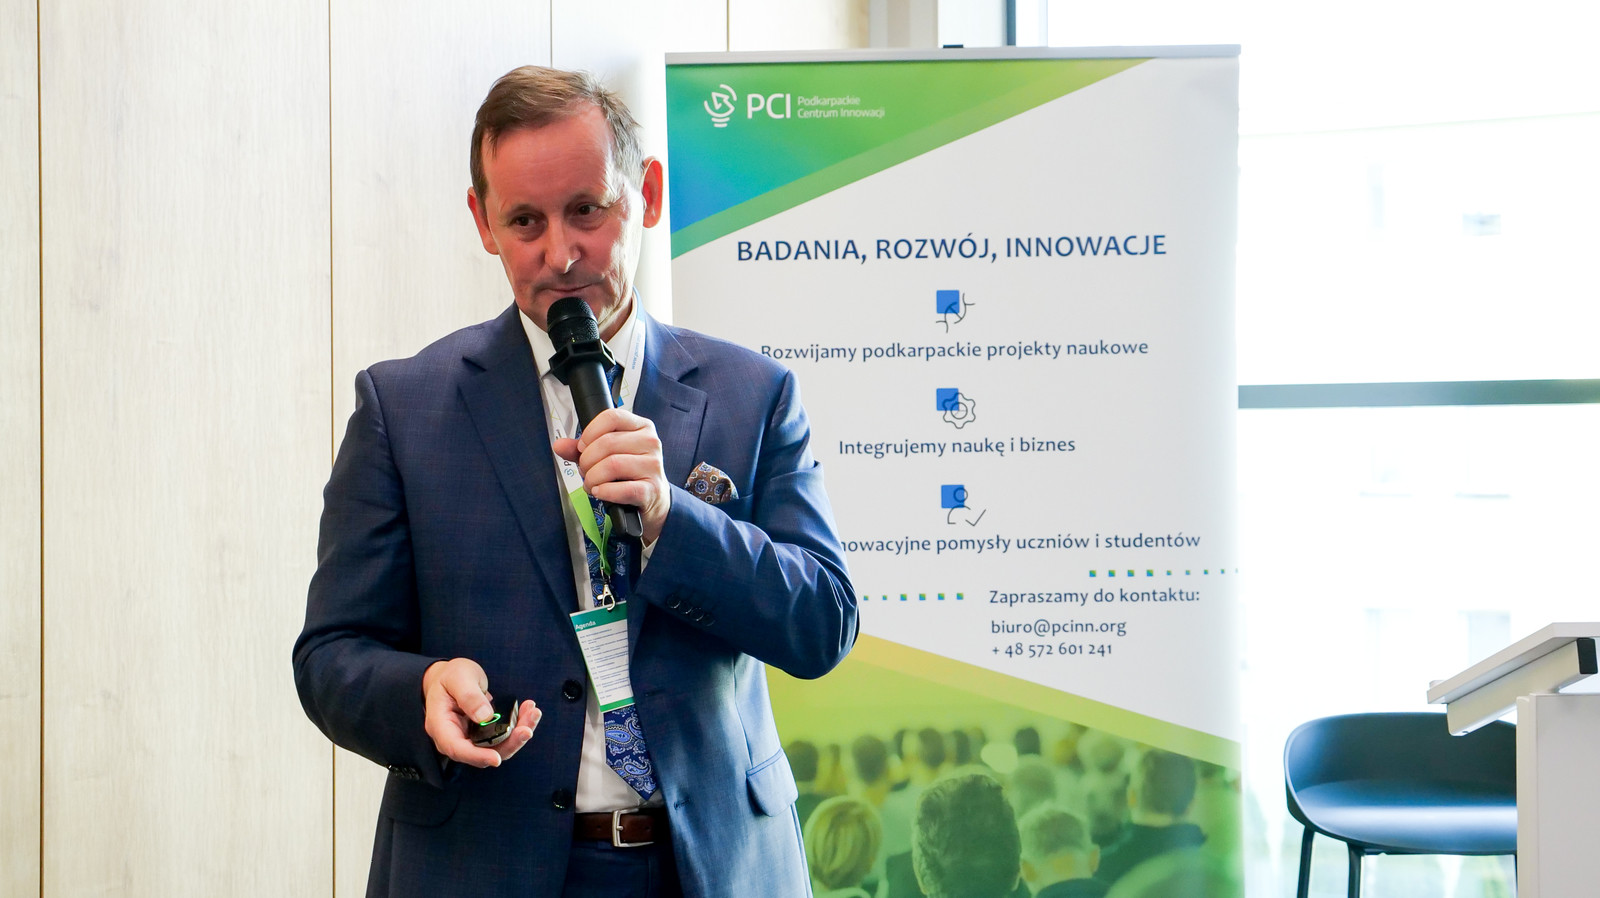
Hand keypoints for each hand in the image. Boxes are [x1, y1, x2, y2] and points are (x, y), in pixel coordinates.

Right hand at [421, 658, 540, 767]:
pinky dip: (518, 725)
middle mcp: (456, 737)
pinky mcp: (484, 733)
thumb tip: (485, 716)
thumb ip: (469, 696)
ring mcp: (471, 737)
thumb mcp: (458, 678)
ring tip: (533, 713)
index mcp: (441, 726)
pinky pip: (503, 736)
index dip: (477, 756)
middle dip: (508, 743)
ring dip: (518, 734)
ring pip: (497, 746)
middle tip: (527, 729)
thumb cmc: (450, 676)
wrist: (452, 676)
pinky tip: (529, 710)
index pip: (457, 749)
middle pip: (483, 752)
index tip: (496, 758)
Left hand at [552, 407, 671, 543]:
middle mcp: (650, 442)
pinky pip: (623, 489)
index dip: (590, 432)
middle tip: (585, 471)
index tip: (582, 446)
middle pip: (608, 442)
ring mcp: (653, 465)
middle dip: (587, 460)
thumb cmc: (629, 472)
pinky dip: (605, 492)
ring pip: (613, 465)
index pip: (611, 417)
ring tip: (592, 484)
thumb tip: (559, 445)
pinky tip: (600, 492)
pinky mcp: (652, 488)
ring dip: (593, 478)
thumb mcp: (607, 454)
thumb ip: (582, 448)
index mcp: (640, 426)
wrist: (653, 497)